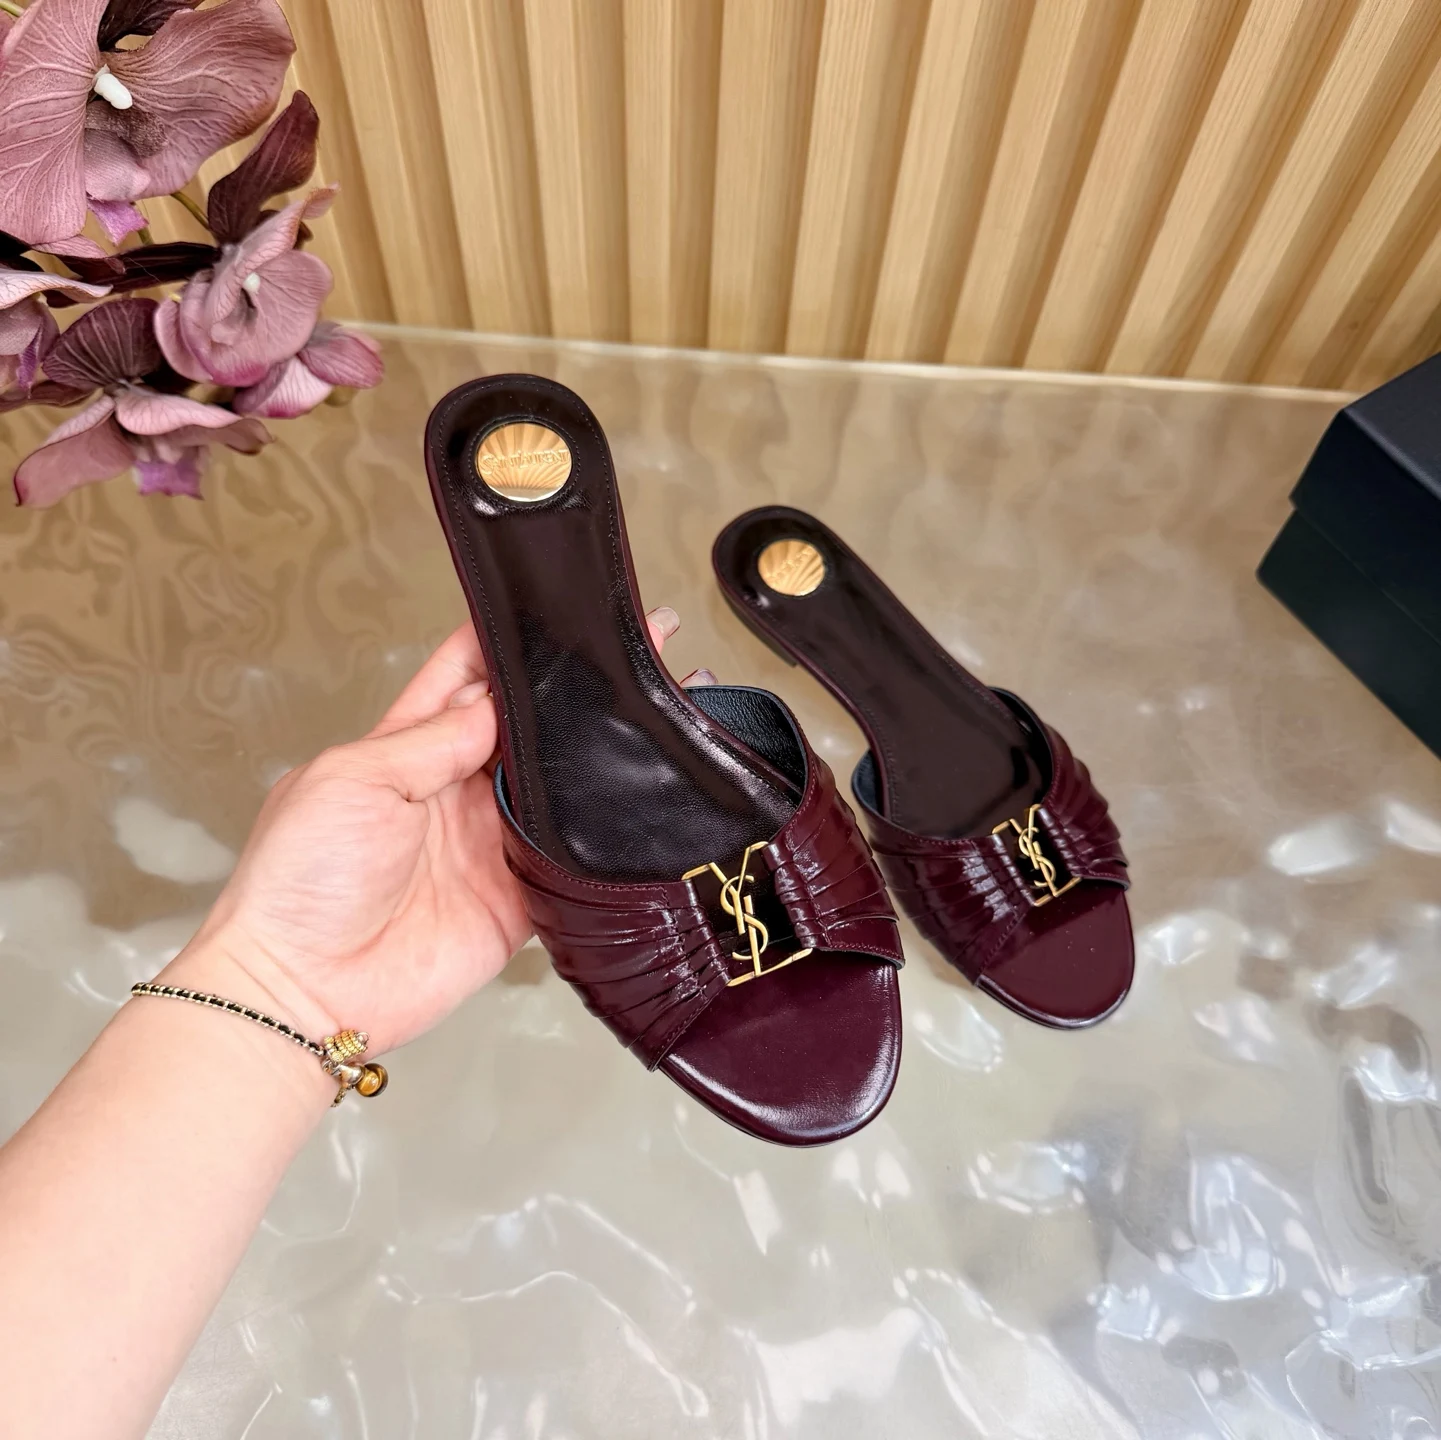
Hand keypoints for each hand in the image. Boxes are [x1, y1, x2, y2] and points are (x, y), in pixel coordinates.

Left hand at [161, 608, 680, 1053]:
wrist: (303, 991)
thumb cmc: (298, 881)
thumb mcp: (354, 780)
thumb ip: (432, 739)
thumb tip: (496, 704)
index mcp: (407, 748)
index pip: (469, 679)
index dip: (511, 646)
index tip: (559, 614)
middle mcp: (454, 791)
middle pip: (525, 731)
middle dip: (571, 697)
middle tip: (629, 660)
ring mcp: (488, 847)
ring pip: (557, 790)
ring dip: (593, 762)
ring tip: (645, 720)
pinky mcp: (517, 902)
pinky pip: (569, 864)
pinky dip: (599, 841)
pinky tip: (629, 809)